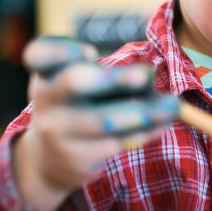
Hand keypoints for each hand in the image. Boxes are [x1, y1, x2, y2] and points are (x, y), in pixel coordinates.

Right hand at [12, 36, 175, 210]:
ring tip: (173, 106)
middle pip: (75, 82)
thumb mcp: (75, 85)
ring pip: (105, 120)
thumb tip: (147, 78)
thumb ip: (101, 74)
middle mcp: (46, 101)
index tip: (92, 51)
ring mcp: (58, 132)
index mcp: (45, 74)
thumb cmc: (73, 107)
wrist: (47, 161)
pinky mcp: (76, 159)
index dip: (62, 49)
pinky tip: (161, 124)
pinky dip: (144, 132)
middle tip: (147, 74)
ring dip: (145, 112)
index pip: (38, 54)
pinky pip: (116, 143)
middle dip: (114, 78)